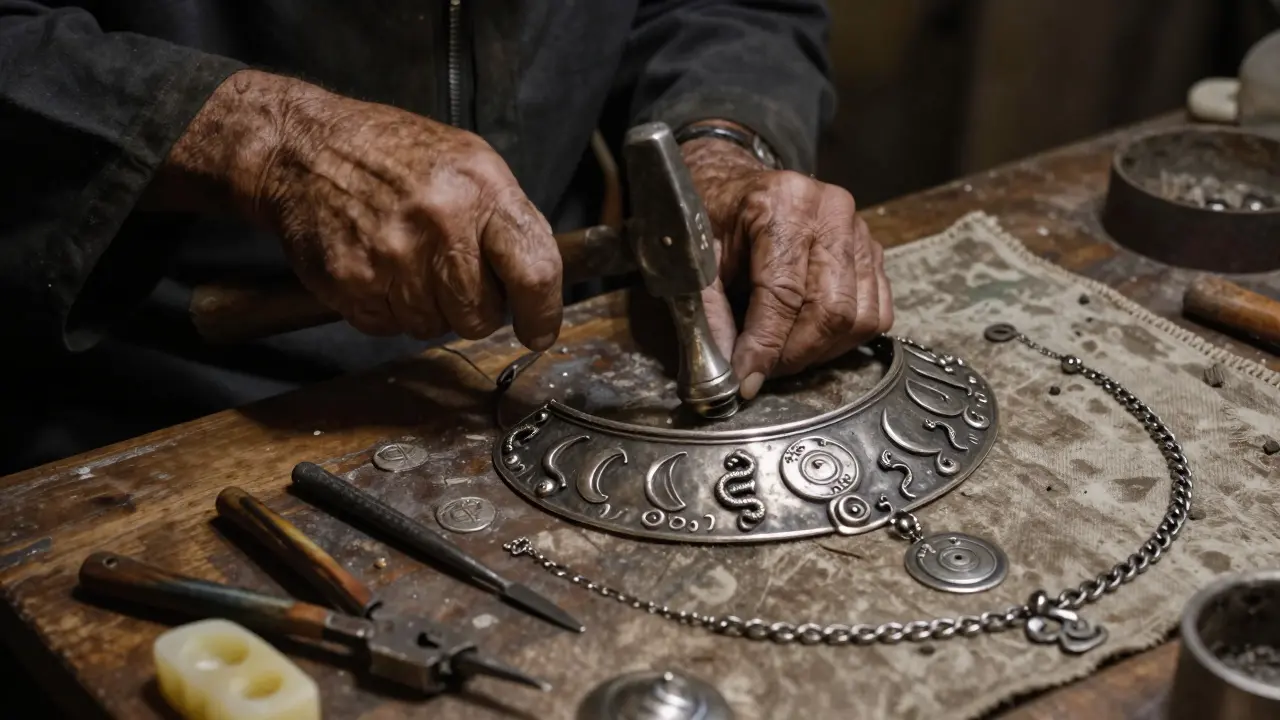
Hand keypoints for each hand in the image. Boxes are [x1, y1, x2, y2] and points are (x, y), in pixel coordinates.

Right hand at [150, 70, 562, 349]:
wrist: (303, 148)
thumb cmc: (393, 155)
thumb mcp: (469, 161)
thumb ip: (508, 219)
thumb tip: (541, 282)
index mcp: (480, 189)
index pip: (535, 271)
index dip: (542, 313)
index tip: (539, 331)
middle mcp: (441, 223)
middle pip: (482, 315)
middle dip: (474, 307)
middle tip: (451, 272)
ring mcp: (393, 257)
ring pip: (435, 327)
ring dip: (428, 307)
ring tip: (408, 259)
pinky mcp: (353, 283)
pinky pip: (390, 327)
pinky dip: (388, 307)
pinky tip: (379, 266)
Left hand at [682, 126, 893, 399]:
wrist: (737, 186)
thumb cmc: (714, 219)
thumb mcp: (696, 257)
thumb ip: (709, 312)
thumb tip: (726, 370)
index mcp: (782, 204)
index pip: (784, 292)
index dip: (765, 346)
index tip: (746, 380)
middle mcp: (830, 211)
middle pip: (830, 310)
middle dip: (794, 355)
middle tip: (763, 372)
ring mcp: (860, 230)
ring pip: (858, 317)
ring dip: (820, 352)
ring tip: (784, 355)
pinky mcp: (874, 250)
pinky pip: (877, 312)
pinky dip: (845, 339)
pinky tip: (811, 338)